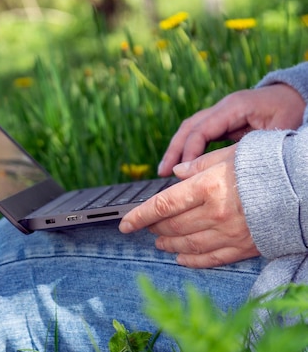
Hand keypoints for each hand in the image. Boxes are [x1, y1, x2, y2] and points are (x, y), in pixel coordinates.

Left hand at [119, 145, 260, 267]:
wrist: (304, 187)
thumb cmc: (266, 165)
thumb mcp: (230, 155)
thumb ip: (199, 165)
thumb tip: (176, 172)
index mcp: (207, 187)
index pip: (162, 205)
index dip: (139, 216)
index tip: (124, 223)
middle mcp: (214, 213)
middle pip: (172, 226)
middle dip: (154, 227)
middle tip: (145, 227)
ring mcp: (229, 233)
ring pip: (187, 245)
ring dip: (168, 245)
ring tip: (158, 242)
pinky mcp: (244, 247)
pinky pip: (211, 259)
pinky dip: (192, 261)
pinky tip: (180, 259)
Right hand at [158, 83, 304, 175]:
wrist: (298, 96)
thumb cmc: (293, 112)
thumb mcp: (279, 130)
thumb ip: (254, 146)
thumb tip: (228, 167)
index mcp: (234, 106)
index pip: (202, 129)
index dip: (189, 151)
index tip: (183, 174)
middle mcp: (223, 107)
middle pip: (189, 127)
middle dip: (174, 150)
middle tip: (162, 173)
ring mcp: (221, 113)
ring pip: (189, 130)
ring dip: (176, 150)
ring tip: (163, 171)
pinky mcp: (223, 122)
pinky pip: (199, 134)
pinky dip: (188, 149)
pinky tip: (182, 165)